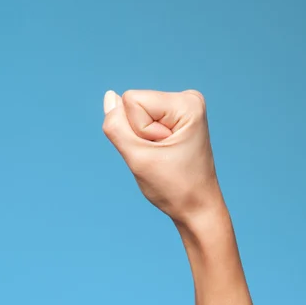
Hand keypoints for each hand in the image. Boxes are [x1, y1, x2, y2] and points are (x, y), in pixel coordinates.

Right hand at [102, 89, 225, 225]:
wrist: (196, 208)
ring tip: (163, 157)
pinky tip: (163, 155)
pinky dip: (146, 143)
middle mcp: (187, 99)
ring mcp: (182, 108)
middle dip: (139, 135)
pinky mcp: (176, 119)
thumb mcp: (138, 158)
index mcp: (186, 103)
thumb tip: (109, 96)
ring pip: (135, 115)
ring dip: (142, 141)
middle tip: (160, 156)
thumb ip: (116, 127)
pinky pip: (142, 122)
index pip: (132, 101)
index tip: (158, 151)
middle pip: (133, 105)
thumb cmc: (173, 187)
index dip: (136, 132)